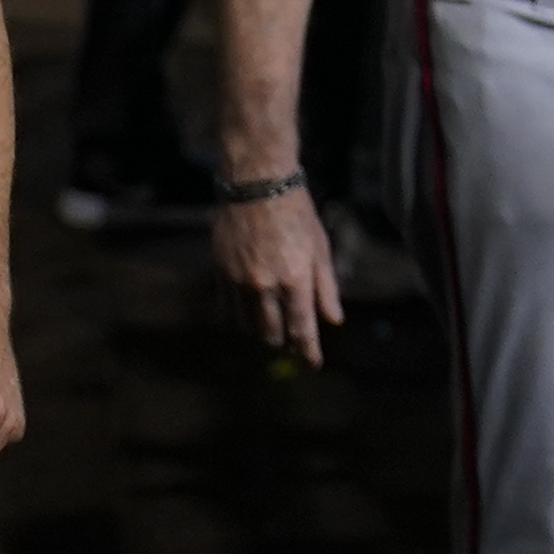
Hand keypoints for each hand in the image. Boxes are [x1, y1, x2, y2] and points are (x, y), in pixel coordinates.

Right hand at [215, 185, 339, 365]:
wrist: (257, 188)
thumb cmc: (297, 216)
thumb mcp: (321, 249)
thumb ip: (326, 288)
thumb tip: (334, 321)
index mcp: (295, 278)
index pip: (301, 328)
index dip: (308, 352)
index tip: (313, 365)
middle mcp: (264, 285)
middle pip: (271, 334)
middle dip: (284, 344)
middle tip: (294, 345)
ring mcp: (238, 282)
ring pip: (247, 327)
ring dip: (262, 334)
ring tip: (274, 331)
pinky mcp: (219, 276)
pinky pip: (226, 312)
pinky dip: (240, 320)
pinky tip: (250, 317)